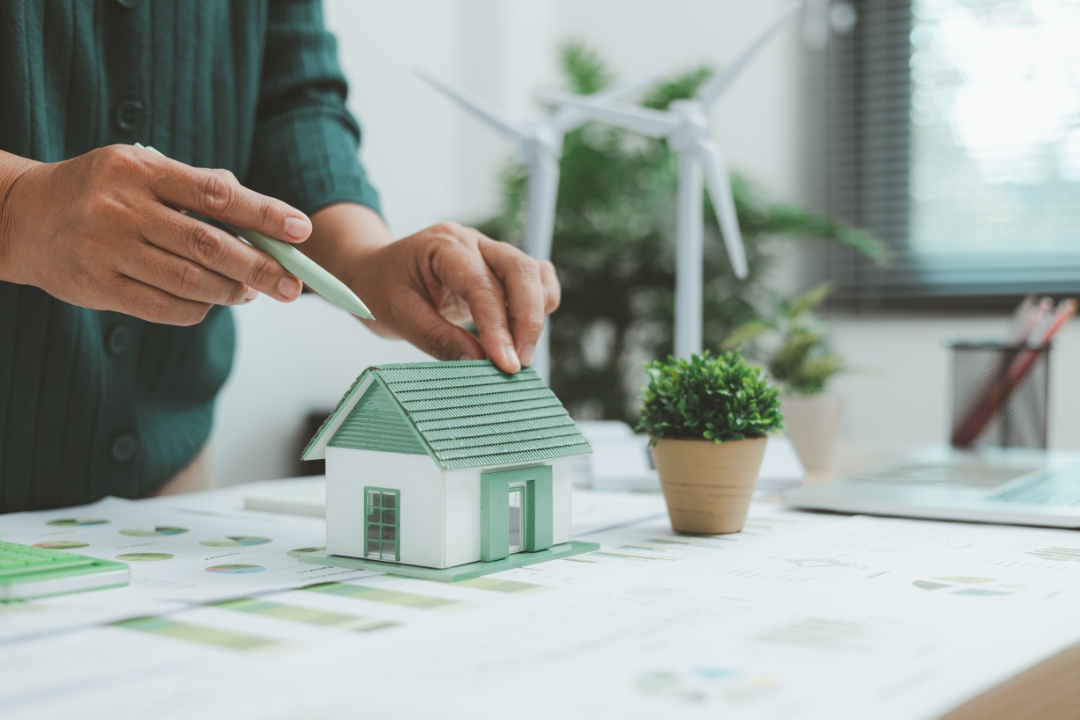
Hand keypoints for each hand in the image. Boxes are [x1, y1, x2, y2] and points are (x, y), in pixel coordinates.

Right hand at [0, 145, 311, 324]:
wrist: (22, 216)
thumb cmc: (101, 190)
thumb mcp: (142, 168)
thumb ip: (196, 185)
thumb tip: (257, 209)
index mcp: (140, 171)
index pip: (215, 194)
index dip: (264, 213)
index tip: (301, 230)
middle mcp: (122, 209)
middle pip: (208, 245)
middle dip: (259, 267)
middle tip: (292, 284)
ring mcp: (107, 250)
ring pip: (190, 282)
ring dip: (232, 292)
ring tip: (253, 291)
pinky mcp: (97, 287)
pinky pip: (164, 308)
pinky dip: (199, 309)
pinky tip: (213, 302)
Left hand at [345, 221, 559, 372]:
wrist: (375, 273)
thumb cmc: (381, 289)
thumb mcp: (399, 317)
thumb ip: (439, 339)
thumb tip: (479, 363)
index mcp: (443, 245)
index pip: (482, 285)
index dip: (498, 327)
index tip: (505, 364)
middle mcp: (472, 242)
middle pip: (520, 270)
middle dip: (526, 320)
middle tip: (519, 364)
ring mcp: (490, 251)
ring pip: (534, 274)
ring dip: (535, 315)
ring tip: (520, 353)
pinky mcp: (500, 268)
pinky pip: (536, 279)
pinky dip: (539, 304)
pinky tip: (524, 333)